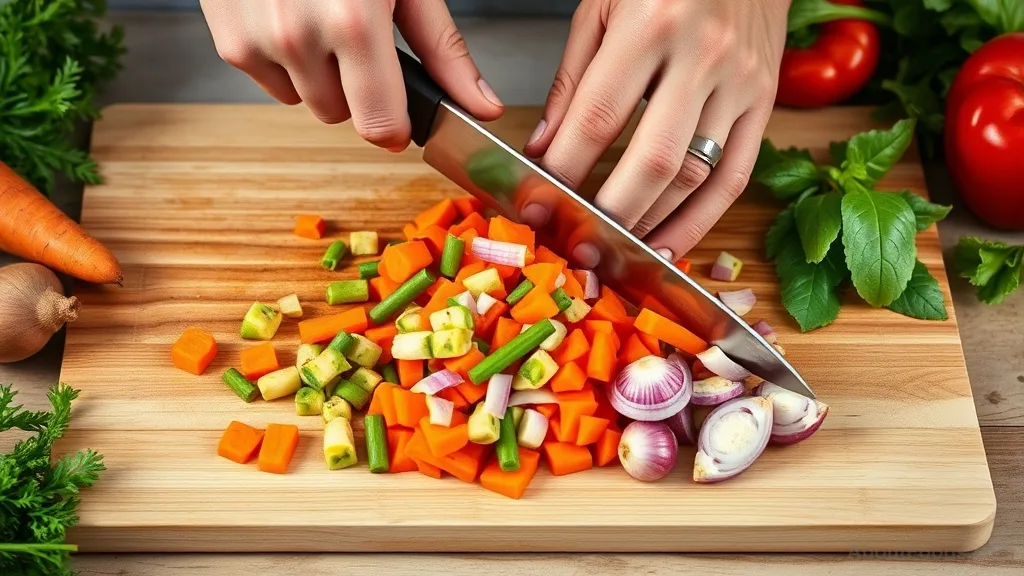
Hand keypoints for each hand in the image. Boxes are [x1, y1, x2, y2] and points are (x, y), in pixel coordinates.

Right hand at [200, 0, 503, 150]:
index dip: (395, 125)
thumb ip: (443, 50)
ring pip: (305, 101)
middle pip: (342, 116)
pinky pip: (270, 82)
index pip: (378, 125)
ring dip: (320, 76)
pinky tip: (291, 17)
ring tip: (324, 19)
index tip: (400, 114)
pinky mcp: (229, 41)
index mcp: (353, 23)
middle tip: (359, 36)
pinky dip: (285, 60)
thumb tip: (481, 106)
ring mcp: (257, 40)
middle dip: (357, 88)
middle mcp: (298, 36)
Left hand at [523, 0, 788, 263]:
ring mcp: (741, 84)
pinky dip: (701, 221)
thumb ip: (571, 79)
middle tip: (575, 242)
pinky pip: (734, 177)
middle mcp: (702, 57)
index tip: (537, 202)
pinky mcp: (764, 103)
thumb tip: (545, 148)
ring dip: (651, 226)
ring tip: (613, 253)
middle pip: (654, 160)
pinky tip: (668, 247)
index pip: (599, 117)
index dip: (564, 170)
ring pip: (695, 176)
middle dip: (608, 213)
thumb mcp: (601, 6)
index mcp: (650, 25)